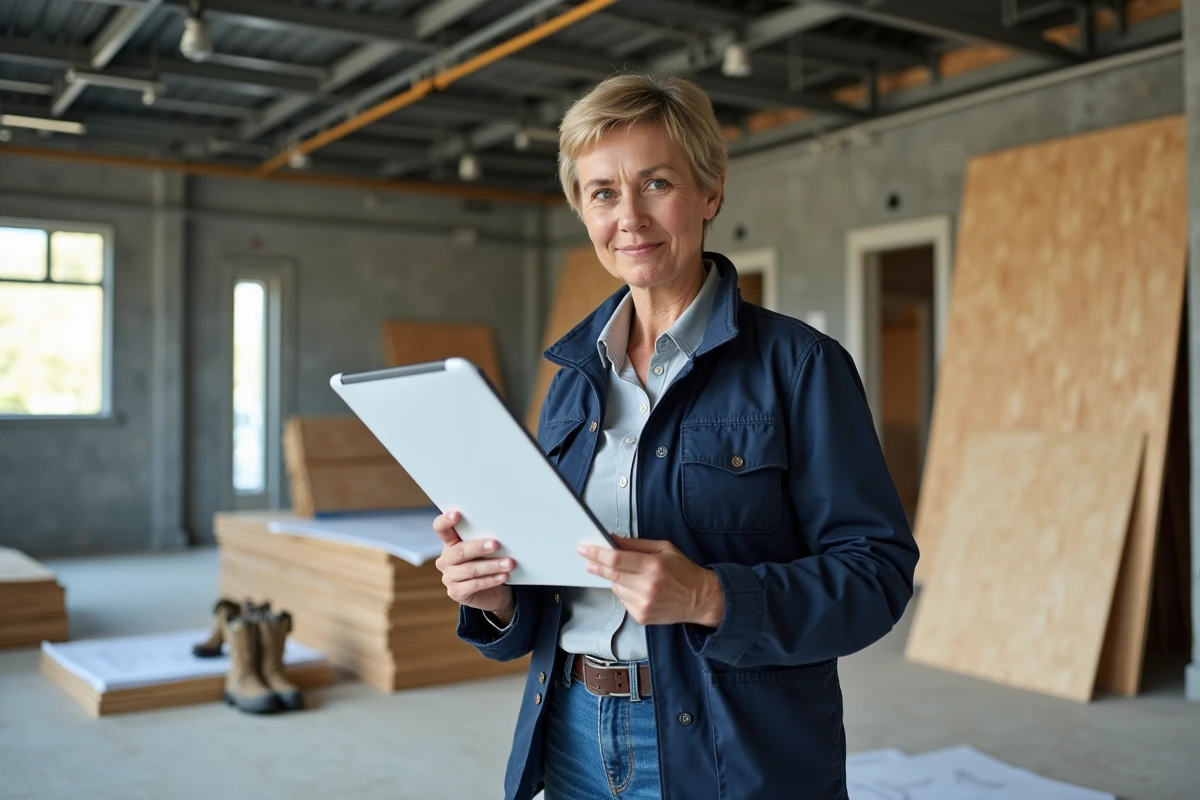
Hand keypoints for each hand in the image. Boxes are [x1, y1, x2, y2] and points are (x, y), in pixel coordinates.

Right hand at [433, 510, 515, 620]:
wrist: (491, 591)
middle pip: (459, 551)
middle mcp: (446, 559)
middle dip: (479, 547)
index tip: (457, 514)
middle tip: (496, 544)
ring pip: (470, 569)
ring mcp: (449, 577)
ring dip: (492, 565)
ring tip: (509, 563)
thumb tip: (502, 532)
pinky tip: (504, 576)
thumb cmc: (487, 562)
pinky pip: (475, 585)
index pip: (440, 528)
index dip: (445, 521)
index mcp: (450, 542)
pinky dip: (491, 580)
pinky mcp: (456, 592)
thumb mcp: (485, 549)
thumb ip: (485, 539)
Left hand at [578, 537, 723, 627]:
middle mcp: (647, 587)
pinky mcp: (642, 617)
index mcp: (653, 566)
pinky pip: (623, 601)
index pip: (617, 559)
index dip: (598, 554)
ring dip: (617, 580)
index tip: (584, 549)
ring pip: (616, 588)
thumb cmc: (683, 571)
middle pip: (612, 574)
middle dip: (597, 566)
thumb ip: (636, 545)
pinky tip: (639, 590)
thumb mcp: (664, 549)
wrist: (700, 599)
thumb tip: (612, 539)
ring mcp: (644, 604)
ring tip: (632, 576)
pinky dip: (625, 593)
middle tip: (587, 560)